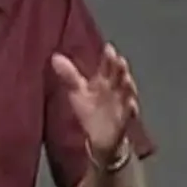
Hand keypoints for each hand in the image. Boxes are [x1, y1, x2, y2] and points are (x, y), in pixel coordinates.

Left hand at [51, 44, 139, 158]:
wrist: (100, 139)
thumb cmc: (89, 112)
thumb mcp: (77, 93)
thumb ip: (69, 75)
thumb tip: (55, 56)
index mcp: (103, 81)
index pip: (107, 66)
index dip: (109, 57)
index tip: (109, 48)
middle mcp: (114, 90)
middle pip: (119, 76)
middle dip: (120, 69)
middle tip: (119, 60)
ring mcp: (121, 104)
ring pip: (127, 92)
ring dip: (128, 86)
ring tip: (126, 78)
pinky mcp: (124, 120)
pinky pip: (129, 114)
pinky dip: (131, 109)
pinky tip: (130, 104)